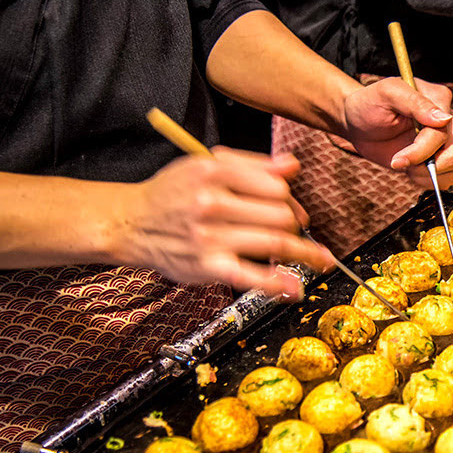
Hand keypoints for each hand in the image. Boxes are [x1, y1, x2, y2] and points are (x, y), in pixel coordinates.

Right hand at [116, 149, 335, 299]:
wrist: (131, 223)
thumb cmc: (173, 194)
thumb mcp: (206, 165)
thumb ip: (253, 165)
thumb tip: (293, 165)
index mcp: (215, 172)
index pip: (275, 185)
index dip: (291, 198)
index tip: (294, 208)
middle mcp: (213, 203)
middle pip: (280, 213)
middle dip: (296, 223)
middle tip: (298, 231)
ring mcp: (210, 236)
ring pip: (275, 241)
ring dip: (304, 252)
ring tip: (320, 259)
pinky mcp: (207, 266)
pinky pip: (249, 276)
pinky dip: (277, 283)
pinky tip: (295, 288)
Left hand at [336, 78, 452, 188]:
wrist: (358, 123)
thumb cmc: (370, 104)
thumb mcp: (387, 94)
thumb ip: (415, 102)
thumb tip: (444, 119)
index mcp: (439, 99)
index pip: (442, 133)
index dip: (421, 150)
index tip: (398, 159)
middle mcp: (447, 119)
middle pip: (452, 153)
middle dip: (424, 165)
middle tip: (398, 162)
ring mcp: (444, 139)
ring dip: (426, 174)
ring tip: (403, 163)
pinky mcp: (438, 156)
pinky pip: (446, 177)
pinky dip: (427, 180)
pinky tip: (410, 169)